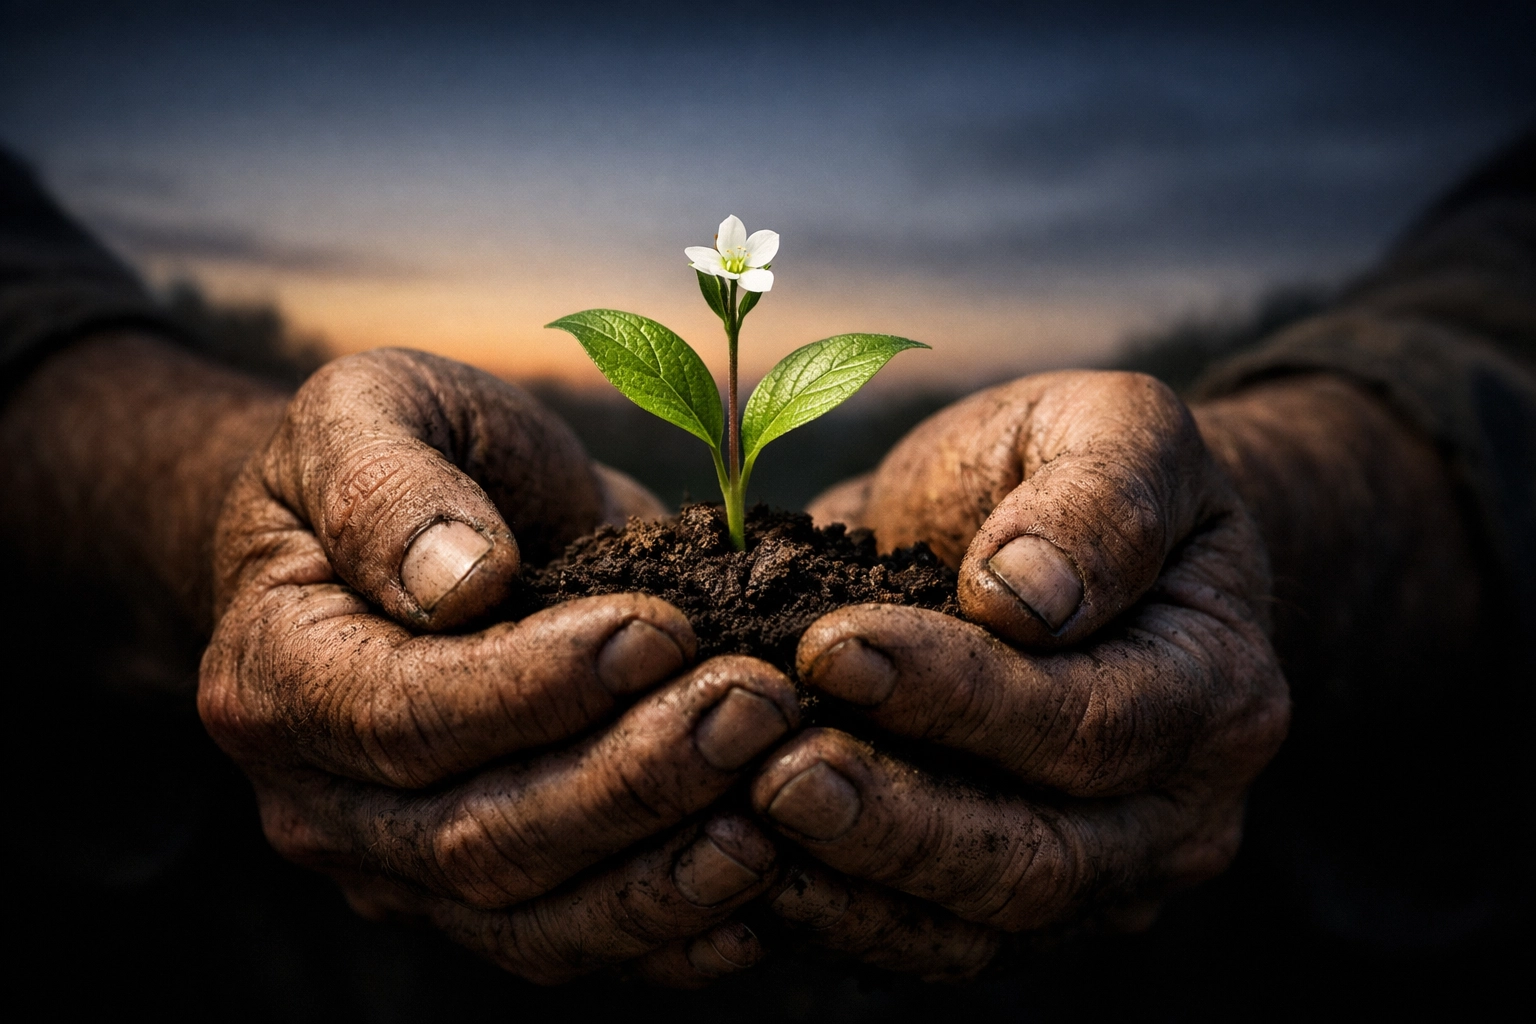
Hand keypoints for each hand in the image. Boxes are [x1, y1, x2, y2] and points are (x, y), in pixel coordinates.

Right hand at [200, 348, 798, 984]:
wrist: (414, 530)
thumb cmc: (400, 457)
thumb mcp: (369, 410)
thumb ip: (389, 485)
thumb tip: (458, 585)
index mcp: (275, 674)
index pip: (404, 714)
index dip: (537, 686)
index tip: (659, 631)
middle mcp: (320, 802)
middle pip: (478, 835)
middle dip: (633, 779)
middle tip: (755, 706)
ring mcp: (398, 868)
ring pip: (531, 921)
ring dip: (664, 875)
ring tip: (773, 806)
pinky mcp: (478, 899)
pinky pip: (570, 945)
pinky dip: (669, 937)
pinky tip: (757, 894)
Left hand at [758, 370, 1289, 977]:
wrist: (1070, 537)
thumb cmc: (1084, 470)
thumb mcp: (1114, 427)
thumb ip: (1097, 495)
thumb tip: (1027, 599)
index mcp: (1217, 690)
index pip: (1092, 722)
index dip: (960, 696)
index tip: (834, 644)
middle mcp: (1177, 812)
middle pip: (1041, 859)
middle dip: (899, 822)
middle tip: (776, 774)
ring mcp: (1102, 874)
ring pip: (981, 925)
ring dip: (856, 886)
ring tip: (748, 820)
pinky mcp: (1019, 903)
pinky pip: (932, 941)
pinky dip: (842, 916)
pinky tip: (755, 862)